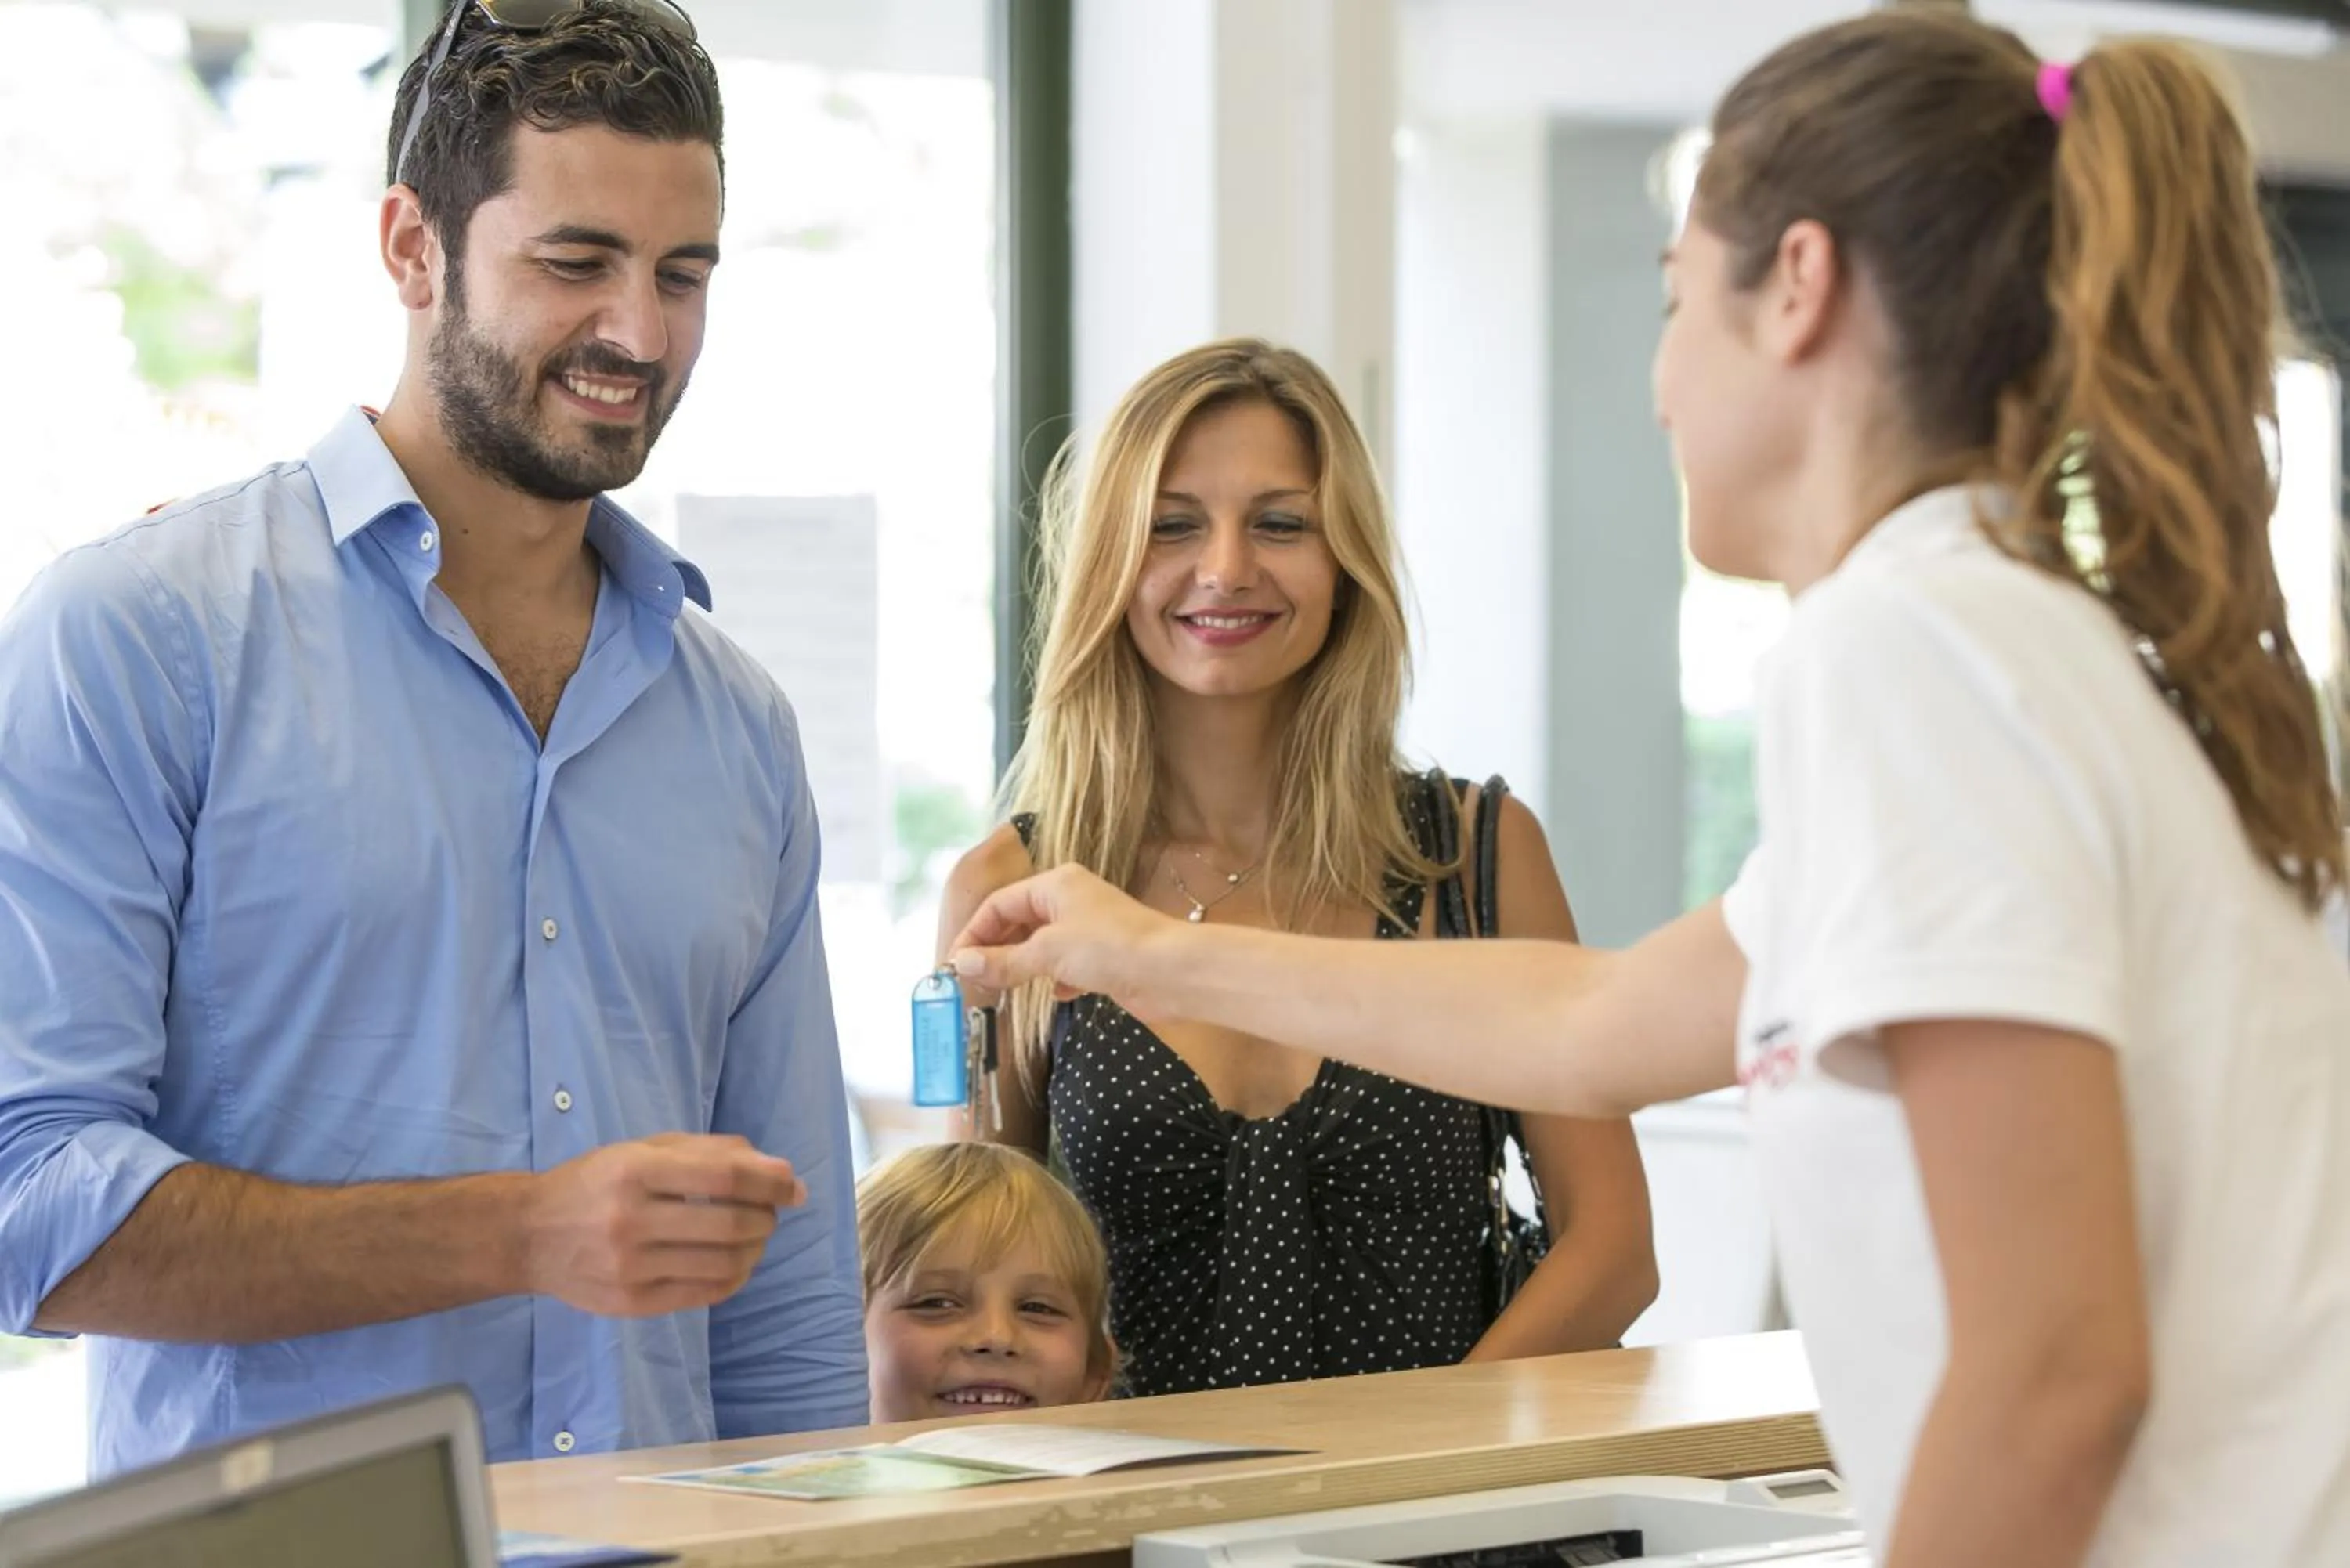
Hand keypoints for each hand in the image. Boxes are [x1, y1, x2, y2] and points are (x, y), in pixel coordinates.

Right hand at [521, 1133, 805, 1317]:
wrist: (529, 1235)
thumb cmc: (595, 1183)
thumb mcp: (642, 1149)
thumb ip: (709, 1152)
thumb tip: (778, 1170)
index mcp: (634, 1170)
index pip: (724, 1178)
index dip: (770, 1183)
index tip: (794, 1187)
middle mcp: (630, 1219)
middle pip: (730, 1224)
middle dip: (766, 1217)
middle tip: (770, 1212)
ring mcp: (630, 1267)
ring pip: (724, 1263)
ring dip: (755, 1249)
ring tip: (754, 1237)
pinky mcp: (632, 1303)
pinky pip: (705, 1294)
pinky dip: (734, 1277)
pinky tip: (735, 1263)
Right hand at [947, 864, 1182, 1008]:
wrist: (1171, 972)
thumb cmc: (1111, 948)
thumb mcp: (1048, 952)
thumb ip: (1003, 960)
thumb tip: (963, 965)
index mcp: (1055, 885)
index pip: (1000, 904)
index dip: (974, 932)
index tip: (955, 964)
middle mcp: (1071, 900)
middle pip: (1018, 922)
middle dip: (995, 949)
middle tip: (974, 979)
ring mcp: (1088, 929)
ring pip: (1041, 945)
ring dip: (1021, 965)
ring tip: (1002, 988)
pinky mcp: (1103, 957)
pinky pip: (1065, 965)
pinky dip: (1054, 979)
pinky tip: (1055, 994)